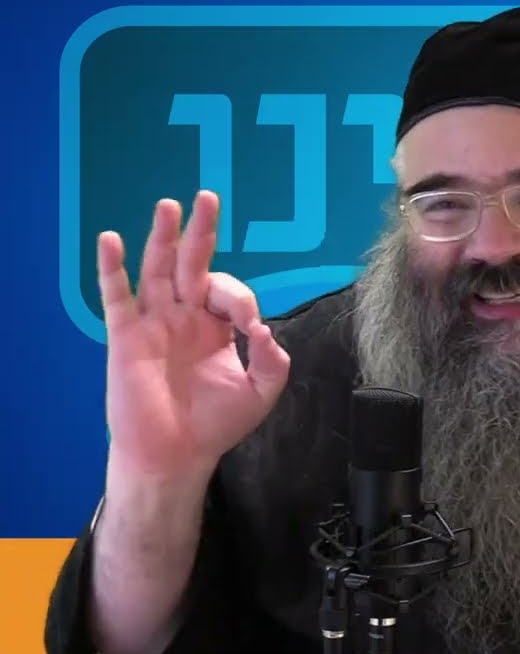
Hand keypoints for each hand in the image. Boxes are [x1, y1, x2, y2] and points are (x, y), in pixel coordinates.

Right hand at [98, 191, 290, 478]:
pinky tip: (112, 241)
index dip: (241, 300)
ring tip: (169, 206)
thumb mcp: (260, 393)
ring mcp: (155, 323)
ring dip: (163, 237)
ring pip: (158, 270)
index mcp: (217, 326)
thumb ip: (273, 361)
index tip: (250, 326)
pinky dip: (113, 268)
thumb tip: (264, 330)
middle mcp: (185, 317)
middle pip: (193, 263)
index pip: (230, 292)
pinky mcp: (127, 337)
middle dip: (201, 232)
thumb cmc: (215, 425)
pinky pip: (118, 297)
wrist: (176, 456)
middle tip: (207, 197)